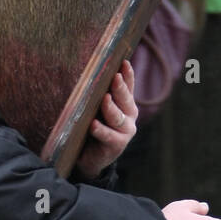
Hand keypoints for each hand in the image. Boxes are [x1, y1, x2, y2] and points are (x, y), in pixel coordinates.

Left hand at [74, 60, 137, 180]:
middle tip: (114, 76)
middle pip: (125, 100)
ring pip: (117, 117)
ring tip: (104, 98)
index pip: (128, 86)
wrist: (91, 157)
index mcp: (126, 104)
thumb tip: (91, 71)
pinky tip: (93, 125)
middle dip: (120, 88)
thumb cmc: (94, 125)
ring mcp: (125, 132)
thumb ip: (100, 94)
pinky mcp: (116, 145)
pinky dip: (101, 130)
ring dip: (110, 108)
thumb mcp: (98, 108)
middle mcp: (129, 116)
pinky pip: (108, 136)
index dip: (127, 75)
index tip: (124, 62)